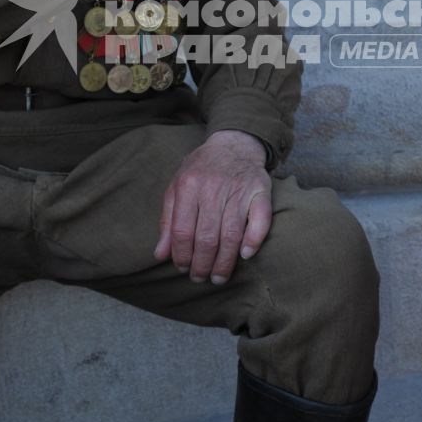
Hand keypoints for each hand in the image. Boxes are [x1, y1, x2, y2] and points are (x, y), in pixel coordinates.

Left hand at [154, 131, 271, 283]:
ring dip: (225, 262)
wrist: (234, 143)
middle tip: (200, 278)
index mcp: (188, 185)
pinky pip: (260, 219)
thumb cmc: (201, 170)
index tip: (183, 268)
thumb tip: (160, 255)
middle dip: (202, 265)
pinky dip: (254, 239)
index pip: (182, 231)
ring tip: (219, 277)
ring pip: (231, 234)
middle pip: (206, 237)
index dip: (182, 255)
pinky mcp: (261, 190)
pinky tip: (246, 255)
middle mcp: (213, 187)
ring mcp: (239, 189)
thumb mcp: (177, 187)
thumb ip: (167, 221)